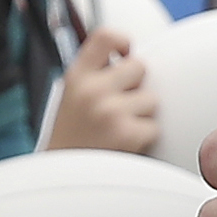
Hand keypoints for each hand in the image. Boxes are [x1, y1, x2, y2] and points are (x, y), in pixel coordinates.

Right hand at [44, 28, 158, 155]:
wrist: (62, 179)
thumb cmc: (71, 138)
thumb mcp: (72, 96)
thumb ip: (97, 75)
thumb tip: (132, 60)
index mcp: (77, 76)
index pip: (106, 37)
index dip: (122, 41)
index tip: (124, 54)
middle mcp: (92, 90)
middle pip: (139, 67)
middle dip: (136, 86)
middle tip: (119, 105)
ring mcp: (110, 111)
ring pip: (151, 99)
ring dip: (141, 113)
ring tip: (118, 128)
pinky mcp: (128, 134)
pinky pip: (154, 126)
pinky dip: (144, 137)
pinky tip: (123, 144)